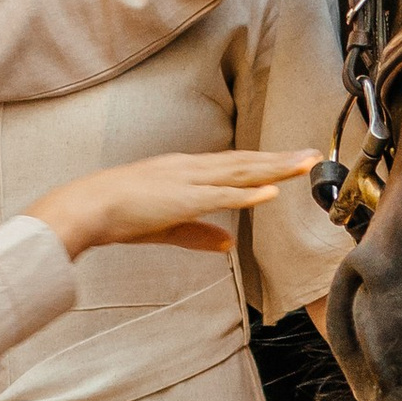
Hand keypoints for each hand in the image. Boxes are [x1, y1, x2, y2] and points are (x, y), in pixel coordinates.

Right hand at [35, 146, 320, 259]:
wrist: (86, 206)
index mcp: (186, 171)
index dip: (266, 162)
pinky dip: (248, 193)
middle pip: (245, 162)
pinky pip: (221, 195)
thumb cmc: (118, 215)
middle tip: (314, 155)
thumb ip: (199, 234)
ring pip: (240, 172)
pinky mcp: (181, 198)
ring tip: (305, 164)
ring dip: (275, 168)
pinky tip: (272, 191)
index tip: (292, 160)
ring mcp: (187, 180)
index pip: (235, 165)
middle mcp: (191, 168)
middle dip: (281, 159)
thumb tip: (228, 245)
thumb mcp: (165, 226)